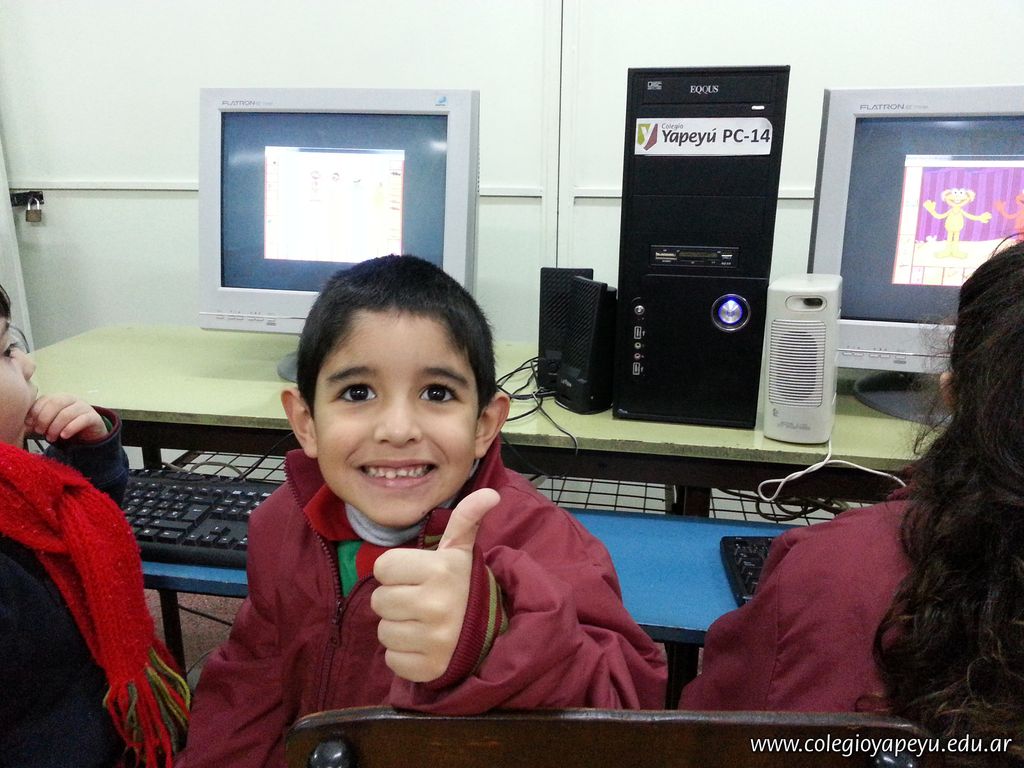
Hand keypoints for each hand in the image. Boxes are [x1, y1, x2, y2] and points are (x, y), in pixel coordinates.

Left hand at [26, 394, 108, 442]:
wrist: (90, 432)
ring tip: (51, 438)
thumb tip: (26, 423)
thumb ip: (39, 420)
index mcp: (59, 397)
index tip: (29, 424)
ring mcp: (84, 407)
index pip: (45, 399)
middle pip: (55, 404)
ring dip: (55, 427)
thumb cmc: (66, 426)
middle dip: (44, 419)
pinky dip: (70, 428)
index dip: (35, 412)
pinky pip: (81, 420)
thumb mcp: (51, 421)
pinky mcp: (93, 417)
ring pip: (67, 413)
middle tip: (40, 431)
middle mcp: (72, 399)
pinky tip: (64, 436)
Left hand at [371, 488, 499, 682]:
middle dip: (395, 600)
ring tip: (422, 623)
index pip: (382, 567)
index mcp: (440, 569)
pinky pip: (392, 659)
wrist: (490, 635)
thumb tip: (490, 493)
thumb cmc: (463, 586)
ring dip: (398, 628)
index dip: (395, 572)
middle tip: (418, 601)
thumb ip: (466, 520)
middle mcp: (436, 604)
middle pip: (378, 601)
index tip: (416, 576)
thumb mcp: (461, 552)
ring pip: (383, 631)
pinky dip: (403, 654)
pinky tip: (423, 645)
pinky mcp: (429, 668)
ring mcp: (433, 639)